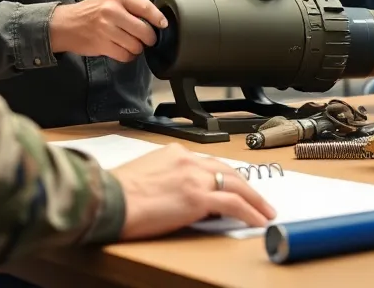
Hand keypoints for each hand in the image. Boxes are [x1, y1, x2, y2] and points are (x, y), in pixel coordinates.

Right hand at [48, 0, 166, 61]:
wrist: (64, 25)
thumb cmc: (90, 12)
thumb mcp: (109, 0)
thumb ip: (129, 6)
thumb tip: (154, 19)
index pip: (145, 6)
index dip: (158, 18)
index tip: (163, 25)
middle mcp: (111, 11)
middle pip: (144, 30)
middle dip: (150, 38)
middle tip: (147, 39)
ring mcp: (106, 29)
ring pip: (135, 45)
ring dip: (138, 48)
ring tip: (132, 44)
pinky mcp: (101, 45)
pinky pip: (125, 55)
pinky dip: (128, 56)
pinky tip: (124, 51)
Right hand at [114, 144, 276, 239]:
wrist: (108, 199)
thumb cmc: (116, 193)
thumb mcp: (144, 175)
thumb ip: (165, 178)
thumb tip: (175, 194)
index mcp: (174, 153)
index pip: (207, 163)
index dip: (224, 177)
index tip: (233, 185)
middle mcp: (188, 160)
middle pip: (228, 170)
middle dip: (247, 185)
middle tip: (259, 198)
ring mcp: (195, 178)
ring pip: (237, 185)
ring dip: (255, 199)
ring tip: (265, 211)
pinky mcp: (198, 198)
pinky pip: (235, 204)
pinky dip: (250, 212)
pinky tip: (258, 220)